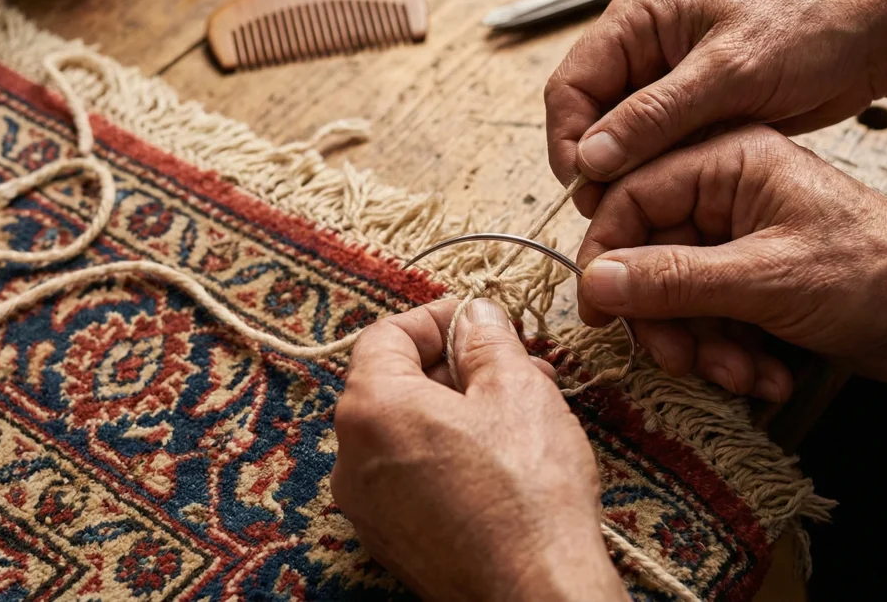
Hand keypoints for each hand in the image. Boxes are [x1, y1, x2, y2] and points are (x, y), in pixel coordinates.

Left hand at [332, 299, 628, 601]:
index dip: (435, 318)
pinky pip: (411, 477)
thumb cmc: (527, 489)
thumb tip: (476, 314)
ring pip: (406, 433)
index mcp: (371, 408)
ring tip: (519, 407)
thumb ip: (487, 339)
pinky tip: (501, 456)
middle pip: (393, 385)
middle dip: (454, 365)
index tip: (475, 318)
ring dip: (456, 408)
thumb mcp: (516, 388)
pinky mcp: (392, 542)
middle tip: (510, 361)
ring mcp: (368, 507)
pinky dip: (447, 452)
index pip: (385, 336)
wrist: (534, 594)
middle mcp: (352, 459)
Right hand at [545, 0, 886, 215]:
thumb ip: (655, 116)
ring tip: (639, 214)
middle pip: (588, 116)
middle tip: (609, 212)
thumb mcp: (729, 72)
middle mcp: (644, 47)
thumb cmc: (809, 25)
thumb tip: (592, 157)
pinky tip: (668, 202)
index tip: (582, 188)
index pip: (571, 86)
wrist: (871, 30)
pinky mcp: (692, 107)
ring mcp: (667, 79)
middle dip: (595, 165)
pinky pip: (656, 147)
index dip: (567, 141)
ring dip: (626, 175)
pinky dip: (657, 174)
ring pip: (620, 138)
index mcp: (638, 19)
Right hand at [577, 125, 886, 398]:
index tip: (599, 309)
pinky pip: (708, 313)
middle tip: (677, 358)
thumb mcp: (764, 278)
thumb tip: (598, 280)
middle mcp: (726, 193)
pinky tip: (765, 374)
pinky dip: (727, 350)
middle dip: (664, 316)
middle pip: (650, 253)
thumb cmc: (875, 275)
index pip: (633, 197)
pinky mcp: (750, 276)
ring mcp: (738, 236)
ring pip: (677, 292)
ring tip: (738, 374)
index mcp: (728, 161)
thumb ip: (674, 279)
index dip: (608, 255)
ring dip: (700, 344)